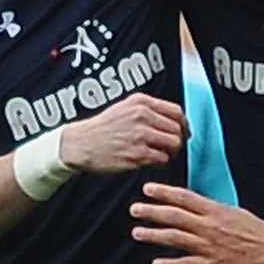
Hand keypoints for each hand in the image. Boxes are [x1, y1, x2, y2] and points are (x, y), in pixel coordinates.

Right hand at [60, 94, 187, 172]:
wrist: (81, 143)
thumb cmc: (103, 128)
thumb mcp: (124, 108)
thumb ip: (148, 110)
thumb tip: (173, 120)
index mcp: (141, 102)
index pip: (176, 111)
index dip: (183, 124)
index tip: (182, 133)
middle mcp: (142, 116)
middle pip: (178, 129)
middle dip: (178, 140)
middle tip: (170, 148)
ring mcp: (140, 135)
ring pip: (174, 143)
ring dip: (171, 152)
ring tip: (162, 155)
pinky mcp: (137, 154)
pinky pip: (162, 158)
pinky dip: (161, 161)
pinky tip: (151, 161)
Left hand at [131, 182, 263, 263]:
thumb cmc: (255, 231)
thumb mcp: (233, 211)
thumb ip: (211, 209)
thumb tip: (194, 205)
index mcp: (214, 210)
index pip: (184, 197)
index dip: (164, 192)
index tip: (147, 189)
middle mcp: (208, 226)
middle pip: (174, 216)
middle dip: (152, 211)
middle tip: (134, 209)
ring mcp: (208, 246)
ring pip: (175, 238)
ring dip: (154, 235)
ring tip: (138, 233)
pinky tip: (156, 263)